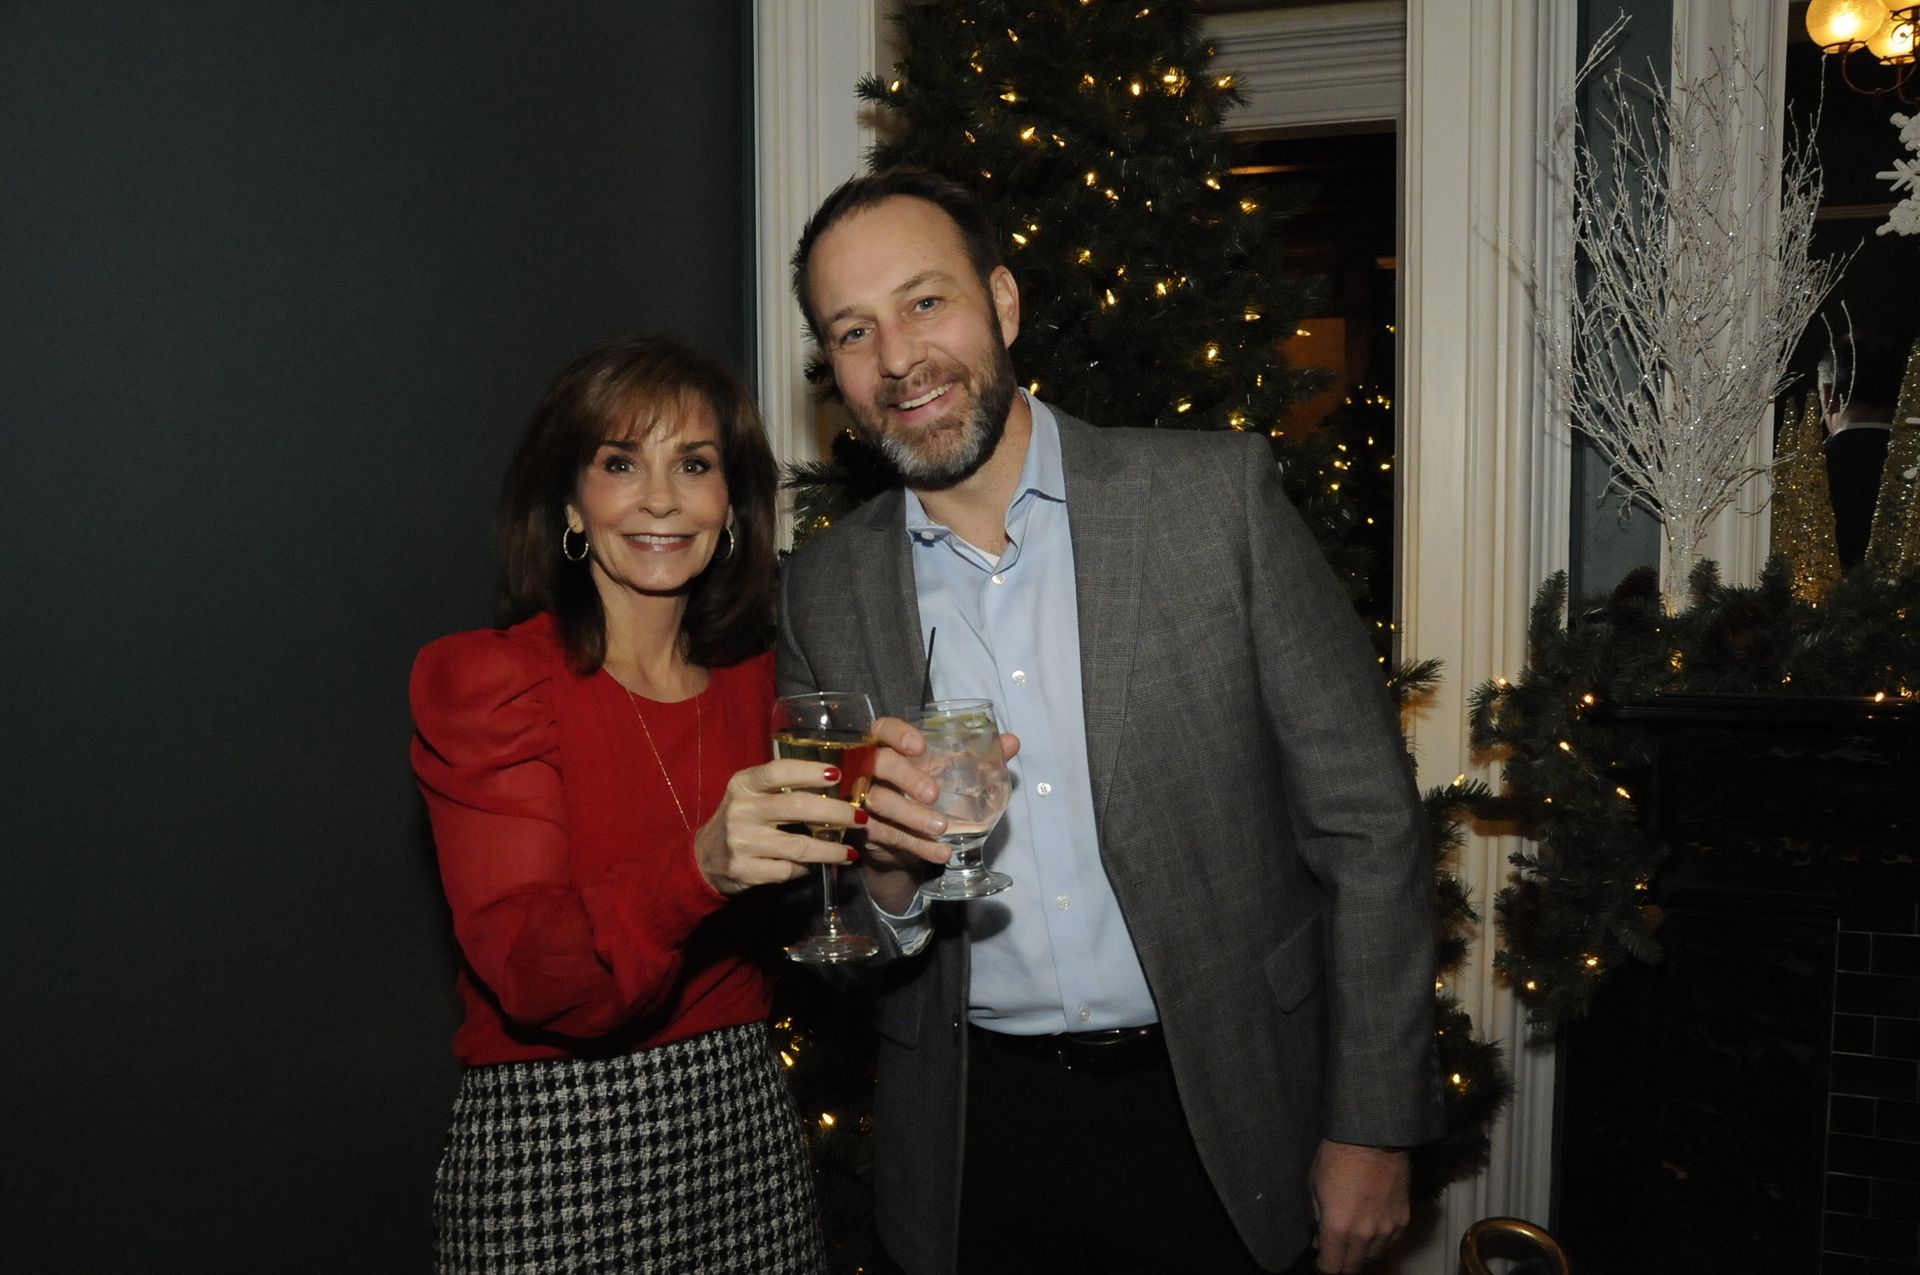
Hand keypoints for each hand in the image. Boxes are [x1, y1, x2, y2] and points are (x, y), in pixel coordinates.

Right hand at [692, 759, 866, 896]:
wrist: (705, 858)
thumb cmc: (740, 819)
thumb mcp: (750, 795)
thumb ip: (780, 787)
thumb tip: (835, 782)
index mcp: (743, 785)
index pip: (777, 771)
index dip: (809, 772)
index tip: (837, 774)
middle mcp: (741, 810)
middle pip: (796, 808)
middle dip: (835, 813)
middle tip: (860, 818)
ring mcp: (741, 842)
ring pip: (798, 846)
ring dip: (830, 850)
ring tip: (850, 852)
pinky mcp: (745, 870)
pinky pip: (787, 870)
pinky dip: (805, 869)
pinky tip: (814, 866)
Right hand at [857, 716, 1019, 913]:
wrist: (899, 838)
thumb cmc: (921, 789)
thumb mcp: (945, 770)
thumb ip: (977, 755)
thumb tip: (1012, 742)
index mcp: (885, 744)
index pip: (882, 729)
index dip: (897, 734)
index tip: (920, 746)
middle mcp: (867, 768)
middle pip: (878, 764)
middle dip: (906, 777)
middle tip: (933, 794)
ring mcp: (860, 799)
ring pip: (881, 804)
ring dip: (912, 817)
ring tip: (942, 829)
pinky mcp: (865, 830)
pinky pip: (889, 837)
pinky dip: (918, 846)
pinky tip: (941, 853)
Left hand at [1309, 1140, 1409, 1272]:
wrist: (1372, 1136)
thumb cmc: (1338, 1156)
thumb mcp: (1315, 1186)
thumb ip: (1319, 1217)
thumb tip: (1320, 1238)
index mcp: (1338, 1227)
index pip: (1331, 1267)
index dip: (1323, 1268)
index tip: (1320, 1262)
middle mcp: (1364, 1234)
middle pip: (1352, 1267)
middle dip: (1341, 1263)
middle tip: (1335, 1253)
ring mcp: (1387, 1228)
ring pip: (1374, 1256)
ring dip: (1362, 1253)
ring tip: (1355, 1240)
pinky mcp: (1403, 1218)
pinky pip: (1392, 1242)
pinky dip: (1381, 1242)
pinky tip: (1373, 1231)